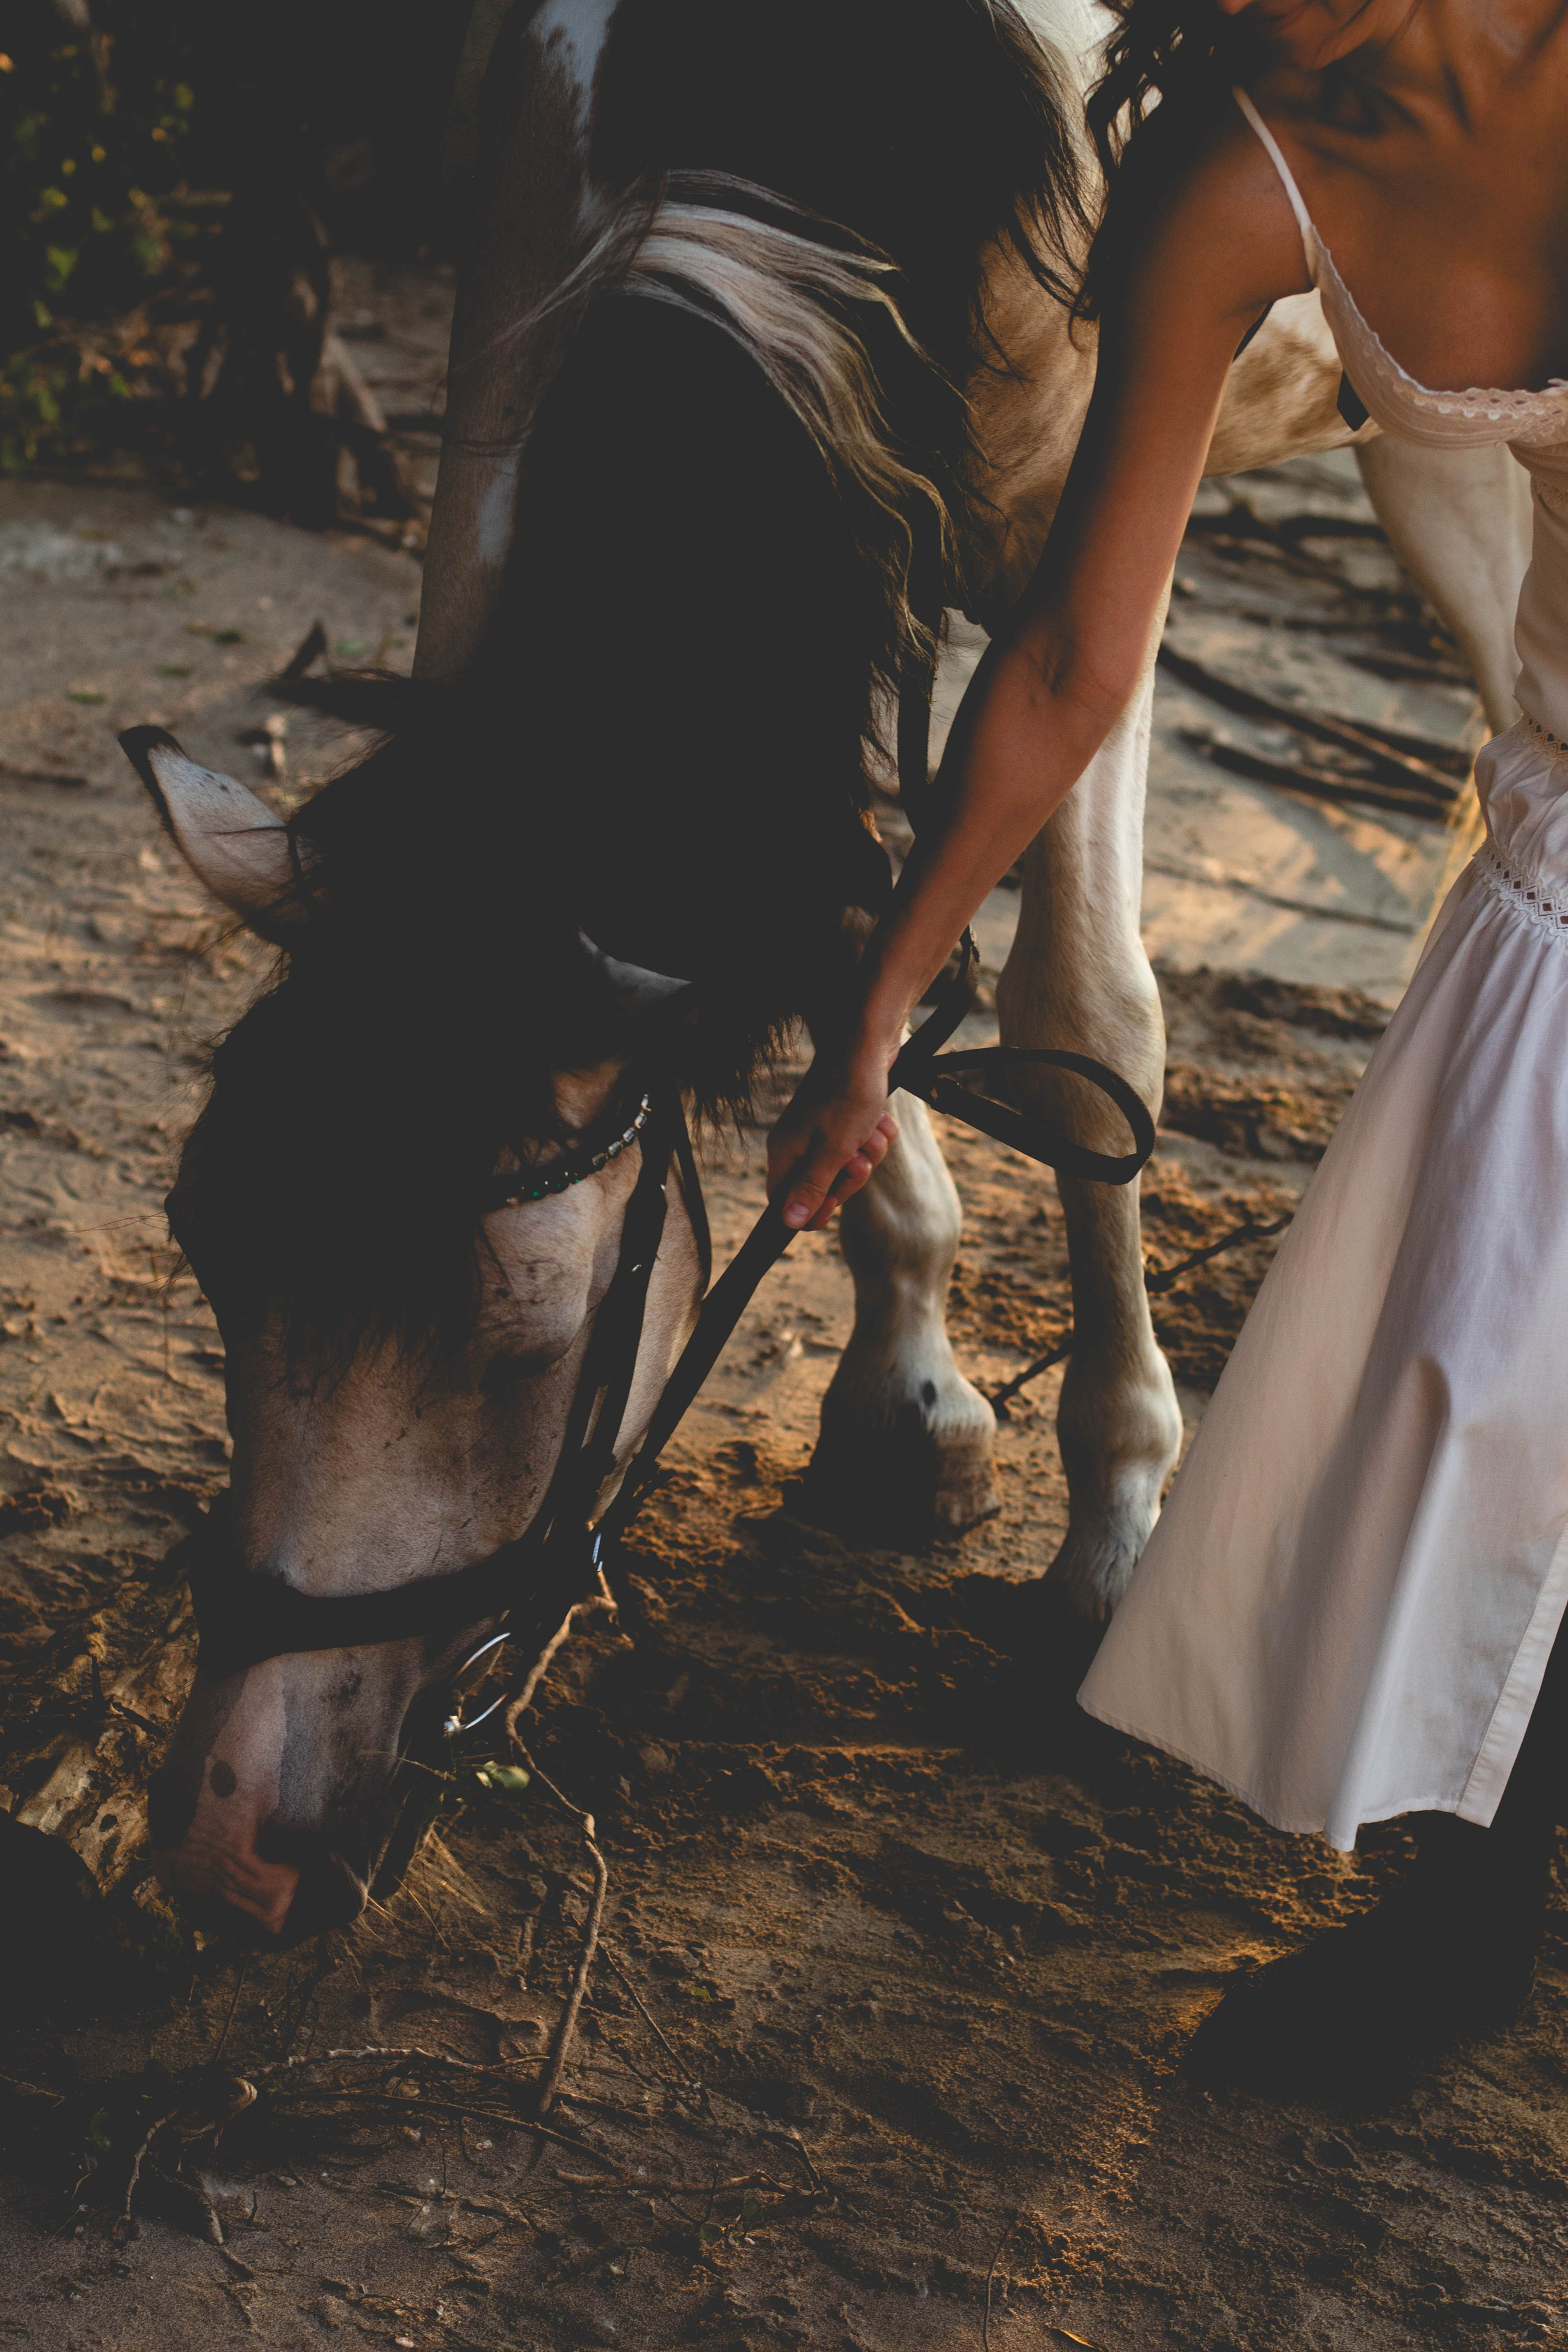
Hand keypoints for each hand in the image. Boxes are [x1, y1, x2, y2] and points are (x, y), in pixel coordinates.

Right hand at [768, 1052, 899, 1231]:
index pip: (784, 1201)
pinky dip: (875, 1136)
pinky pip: (862, 1145)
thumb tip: (788, 1222)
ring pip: (848, 1166)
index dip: (811, 1210)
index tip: (834, 1203)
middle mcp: (799, 1142)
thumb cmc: (849, 1093)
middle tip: (858, 1158)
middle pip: (822, 1187)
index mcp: (786, 1151)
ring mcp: (822, 1129)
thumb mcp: (833, 1150)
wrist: (869, 1044)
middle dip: (849, 1177)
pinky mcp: (844, 1119)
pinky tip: (879, 1120)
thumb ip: (811, 1187)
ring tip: (870, 1131)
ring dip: (868, 1154)